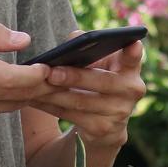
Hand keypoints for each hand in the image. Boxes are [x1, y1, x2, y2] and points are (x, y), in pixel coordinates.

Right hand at [0, 23, 51, 137]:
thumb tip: (24, 40)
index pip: (13, 77)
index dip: (37, 75)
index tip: (49, 68)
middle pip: (19, 94)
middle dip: (42, 86)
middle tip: (58, 77)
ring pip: (10, 107)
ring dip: (27, 97)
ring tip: (41, 85)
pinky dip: (3, 104)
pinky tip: (5, 94)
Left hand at [27, 33, 145, 151]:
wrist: (106, 124)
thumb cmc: (99, 81)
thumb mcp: (99, 64)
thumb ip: (90, 48)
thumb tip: (75, 37)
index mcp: (131, 69)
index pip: (134, 58)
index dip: (134, 52)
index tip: (132, 43)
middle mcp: (131, 91)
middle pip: (102, 82)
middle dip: (75, 77)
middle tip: (50, 72)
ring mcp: (118, 112)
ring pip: (81, 101)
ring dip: (54, 93)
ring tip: (33, 85)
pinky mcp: (102, 128)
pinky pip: (71, 115)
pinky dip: (50, 106)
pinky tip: (33, 99)